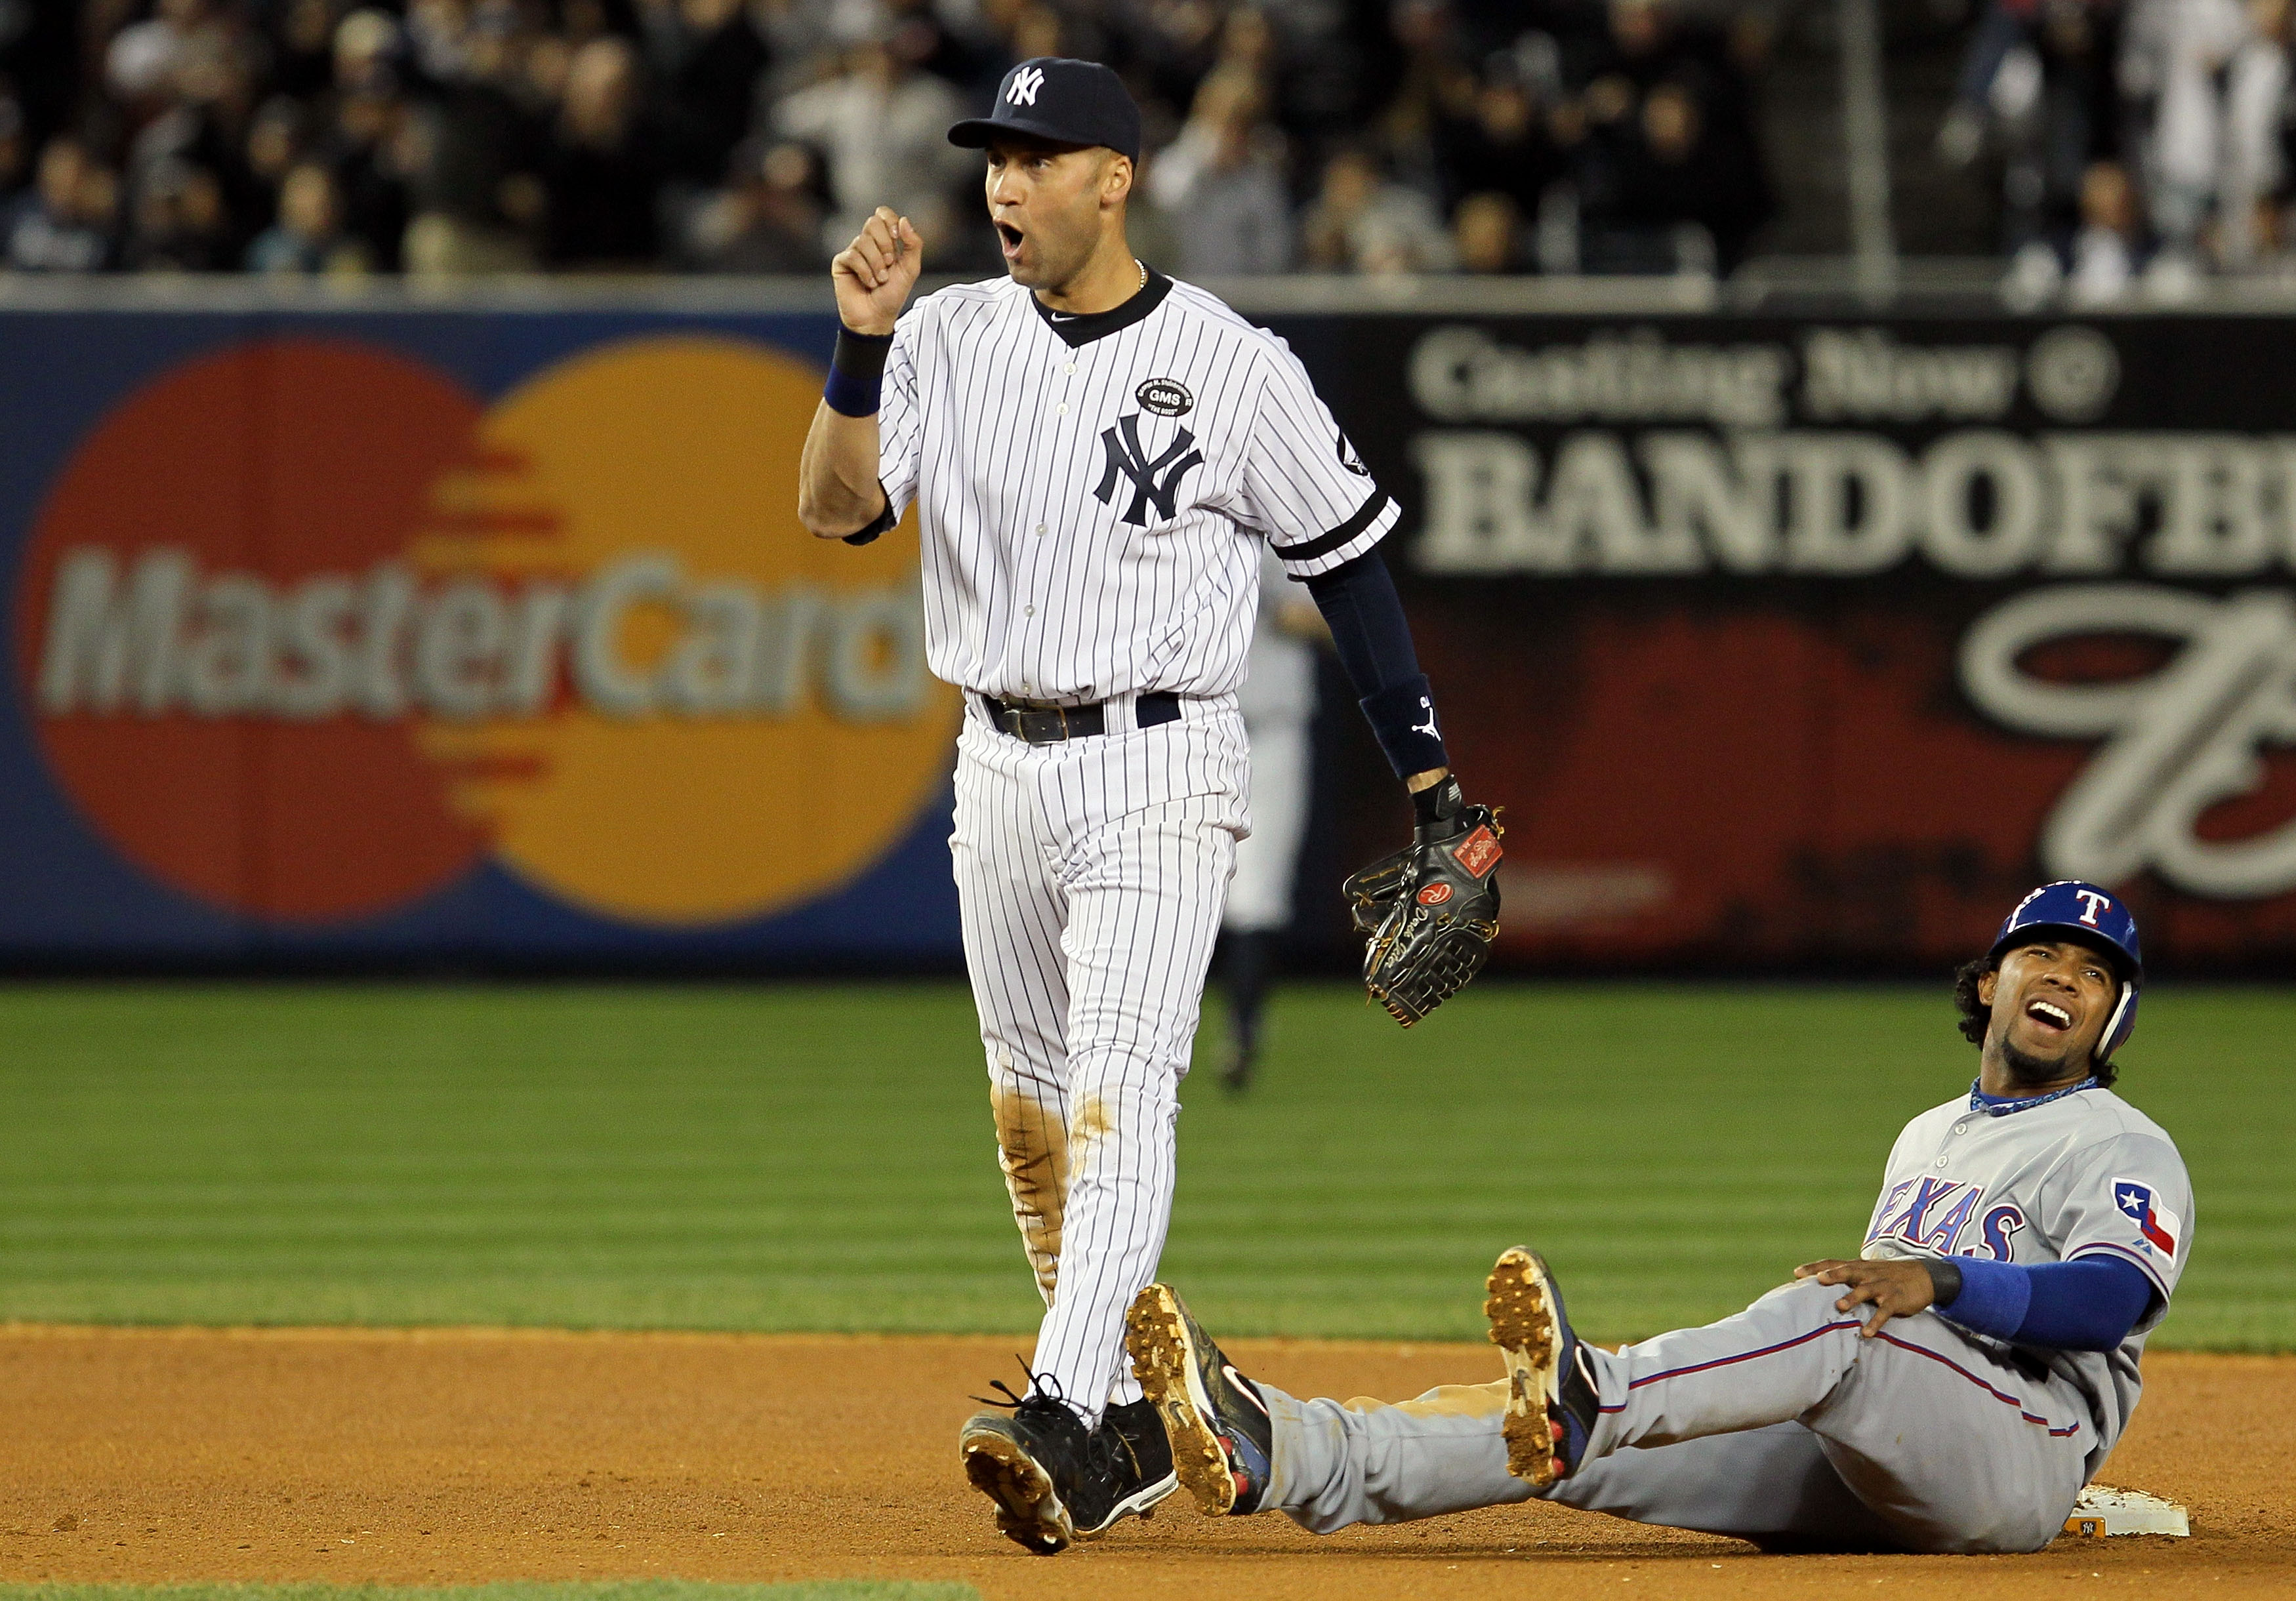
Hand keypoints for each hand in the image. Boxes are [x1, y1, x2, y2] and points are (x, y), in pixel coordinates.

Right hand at [831, 206, 923, 335]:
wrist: (878, 317)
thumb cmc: (893, 294)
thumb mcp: (911, 269)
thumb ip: (913, 244)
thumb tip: (904, 219)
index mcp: (884, 240)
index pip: (883, 214)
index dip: (890, 221)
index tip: (897, 238)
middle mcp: (867, 243)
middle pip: (872, 222)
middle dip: (885, 244)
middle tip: (890, 264)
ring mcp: (853, 252)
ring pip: (863, 241)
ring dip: (876, 263)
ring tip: (881, 280)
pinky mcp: (841, 263)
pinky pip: (852, 256)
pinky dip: (865, 271)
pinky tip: (869, 283)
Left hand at [1794, 1257, 1937, 1338]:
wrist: (1924, 1275)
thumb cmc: (1888, 1275)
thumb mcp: (1867, 1271)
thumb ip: (1847, 1277)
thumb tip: (1819, 1283)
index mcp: (1859, 1267)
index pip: (1834, 1263)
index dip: (1815, 1267)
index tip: (1797, 1273)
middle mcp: (1868, 1274)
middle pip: (1848, 1271)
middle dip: (1833, 1275)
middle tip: (1817, 1280)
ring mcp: (1882, 1286)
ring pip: (1865, 1290)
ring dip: (1852, 1298)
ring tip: (1839, 1306)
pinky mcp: (1896, 1300)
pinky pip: (1884, 1312)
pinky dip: (1876, 1322)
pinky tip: (1866, 1333)